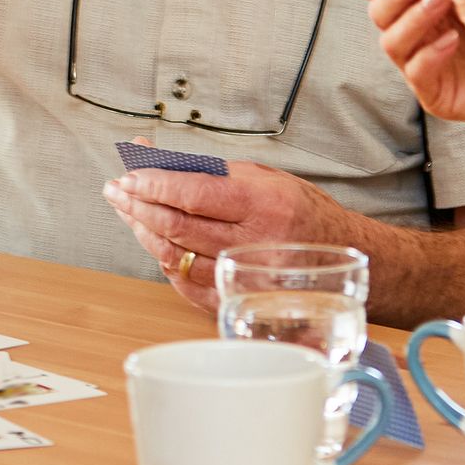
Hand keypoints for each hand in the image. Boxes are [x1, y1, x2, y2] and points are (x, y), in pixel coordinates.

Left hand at [103, 155, 358, 311]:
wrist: (348, 258)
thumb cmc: (304, 212)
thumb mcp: (266, 178)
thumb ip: (213, 173)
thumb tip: (158, 162)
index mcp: (262, 205)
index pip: (193, 194)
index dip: (153, 185)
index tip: (128, 176)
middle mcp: (254, 244)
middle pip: (178, 227)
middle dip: (138, 206)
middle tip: (116, 191)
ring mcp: (246, 279)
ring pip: (176, 258)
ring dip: (145, 233)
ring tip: (130, 214)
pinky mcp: (241, 303)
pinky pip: (188, 286)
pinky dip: (166, 264)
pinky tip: (155, 246)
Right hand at [357, 0, 464, 143]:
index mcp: (422, 1)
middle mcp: (415, 31)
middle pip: (377, 9)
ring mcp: (421, 62)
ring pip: (390, 40)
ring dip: (413, 16)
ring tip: (442, 0)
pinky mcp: (436, 92)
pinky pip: (416, 73)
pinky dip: (429, 53)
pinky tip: (452, 39)